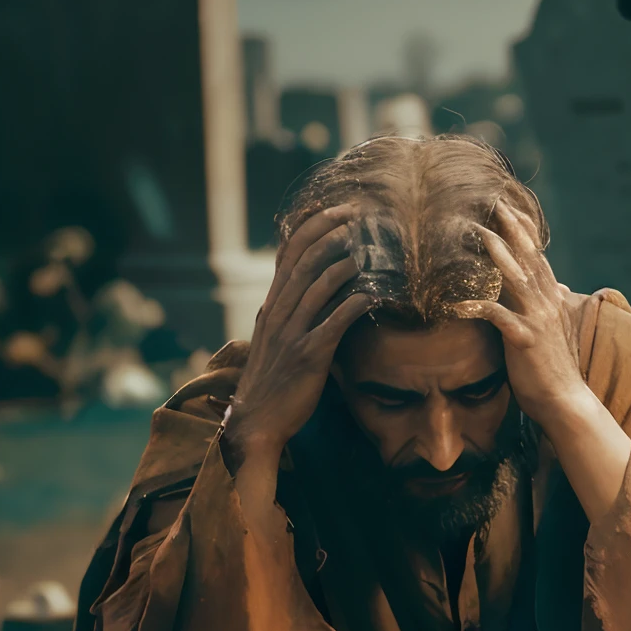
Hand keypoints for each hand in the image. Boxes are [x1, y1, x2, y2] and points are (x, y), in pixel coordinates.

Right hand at [224, 205, 372, 463]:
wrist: (256, 422)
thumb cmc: (273, 384)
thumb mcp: (277, 342)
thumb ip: (293, 316)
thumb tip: (320, 293)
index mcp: (271, 307)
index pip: (287, 256)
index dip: (308, 228)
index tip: (331, 208)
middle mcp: (278, 314)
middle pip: (303, 261)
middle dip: (329, 232)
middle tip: (356, 214)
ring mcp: (291, 334)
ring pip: (317, 285)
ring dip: (344, 261)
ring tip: (367, 245)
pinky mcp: (309, 356)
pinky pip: (333, 322)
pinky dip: (354, 304)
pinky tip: (374, 293)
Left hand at [469, 204, 591, 431]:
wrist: (565, 401)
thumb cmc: (556, 368)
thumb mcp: (558, 331)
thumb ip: (556, 305)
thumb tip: (560, 288)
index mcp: (551, 299)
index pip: (538, 255)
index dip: (525, 230)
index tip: (509, 207)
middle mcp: (547, 303)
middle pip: (528, 257)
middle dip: (511, 228)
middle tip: (493, 203)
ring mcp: (537, 320)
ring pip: (516, 278)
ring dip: (497, 253)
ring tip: (477, 232)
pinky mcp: (525, 340)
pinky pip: (498, 317)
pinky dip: (478, 307)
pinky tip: (457, 302)